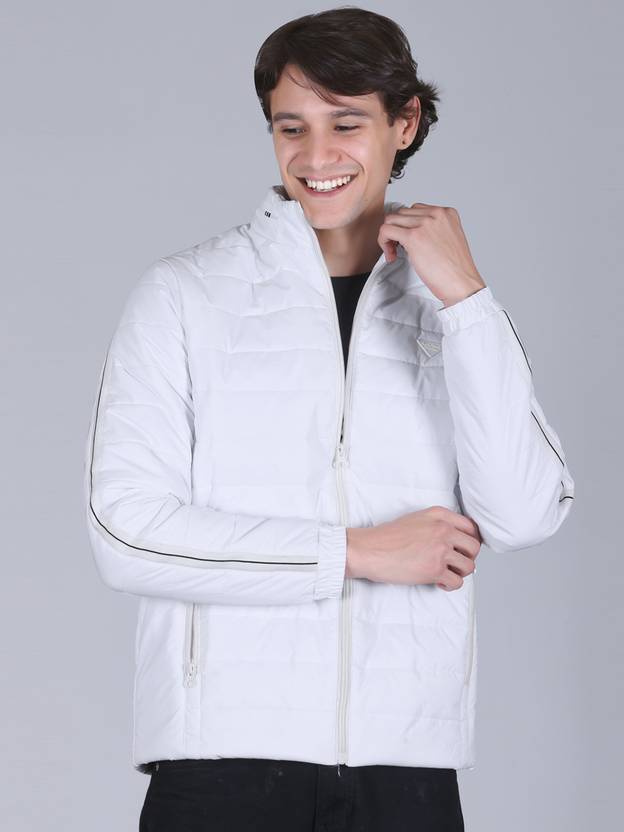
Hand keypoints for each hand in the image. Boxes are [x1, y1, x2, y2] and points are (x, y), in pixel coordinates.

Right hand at [346, 505, 481, 590]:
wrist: (369, 550)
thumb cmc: (387, 537)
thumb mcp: (416, 519)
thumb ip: (437, 524)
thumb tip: (455, 541)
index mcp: (439, 515)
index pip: (471, 527)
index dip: (471, 540)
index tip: (464, 549)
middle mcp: (443, 530)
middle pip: (474, 547)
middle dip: (468, 558)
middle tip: (456, 563)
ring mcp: (440, 550)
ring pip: (469, 566)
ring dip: (459, 573)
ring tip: (445, 573)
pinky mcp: (435, 569)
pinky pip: (457, 582)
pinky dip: (450, 585)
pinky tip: (438, 582)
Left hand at [378, 203, 486, 306]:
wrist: (461, 284)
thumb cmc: (455, 269)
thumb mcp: (448, 239)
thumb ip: (433, 229)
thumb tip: (411, 230)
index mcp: (447, 213)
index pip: (416, 209)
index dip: (407, 226)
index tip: (407, 242)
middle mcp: (436, 214)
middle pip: (402, 213)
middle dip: (397, 230)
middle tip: (398, 249)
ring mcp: (424, 224)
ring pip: (391, 220)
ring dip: (389, 236)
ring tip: (395, 253)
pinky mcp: (413, 236)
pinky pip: (386, 230)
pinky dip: (383, 242)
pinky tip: (391, 256)